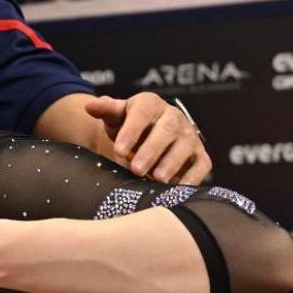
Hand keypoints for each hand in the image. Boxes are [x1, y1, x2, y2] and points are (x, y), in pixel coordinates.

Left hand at [85, 92, 211, 183]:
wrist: (147, 136)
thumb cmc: (129, 126)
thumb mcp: (115, 117)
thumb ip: (105, 110)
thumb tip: (90, 106)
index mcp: (151, 104)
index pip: (142, 113)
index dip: (131, 131)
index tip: (119, 149)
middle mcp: (174, 118)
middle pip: (167, 131)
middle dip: (152, 150)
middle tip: (136, 169)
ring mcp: (189, 136)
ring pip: (185, 147)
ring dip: (172, 163)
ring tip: (157, 178)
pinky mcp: (200, 155)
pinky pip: (201, 165)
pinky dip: (193, 176)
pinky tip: (179, 188)